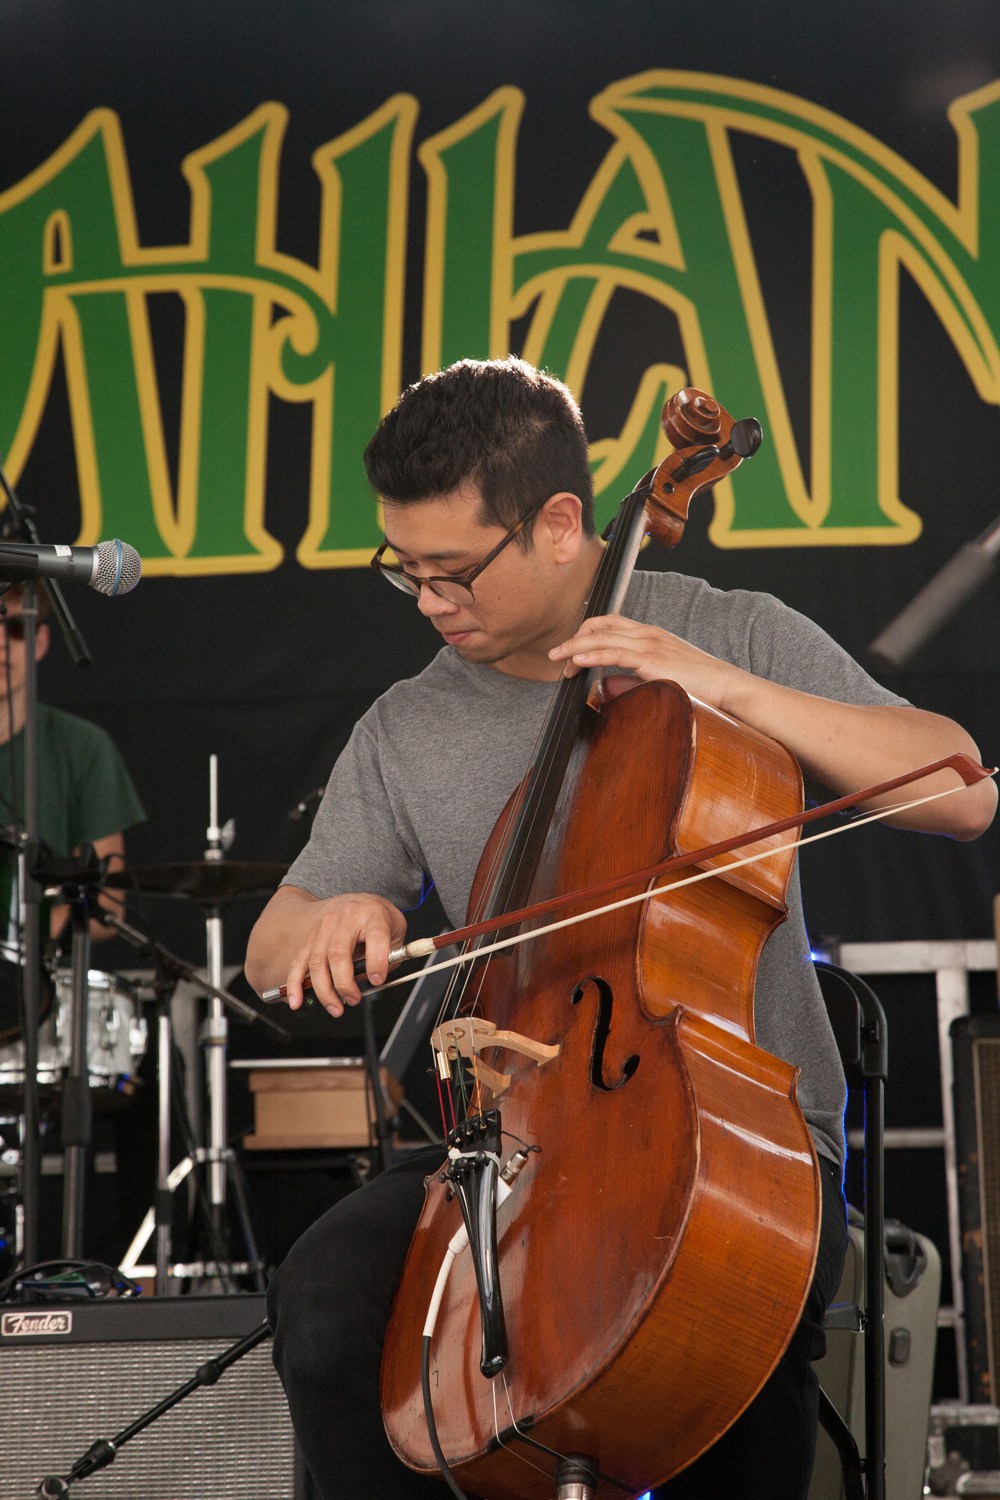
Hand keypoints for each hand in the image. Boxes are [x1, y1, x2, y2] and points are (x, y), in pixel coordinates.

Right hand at [284, 893, 406, 1015]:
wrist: (359, 902)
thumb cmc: (378, 919)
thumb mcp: (395, 932)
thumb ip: (389, 957)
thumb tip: (373, 982)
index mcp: (374, 914)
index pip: (375, 937)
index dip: (376, 962)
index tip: (377, 980)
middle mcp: (347, 916)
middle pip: (338, 952)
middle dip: (344, 983)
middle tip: (354, 999)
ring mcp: (325, 926)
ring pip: (317, 961)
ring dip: (324, 990)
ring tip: (335, 1007)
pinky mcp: (312, 937)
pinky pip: (300, 962)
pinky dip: (295, 983)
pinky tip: (296, 1000)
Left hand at [548, 614, 743, 710]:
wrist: (726, 686)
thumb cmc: (700, 685)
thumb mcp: (660, 676)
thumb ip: (632, 678)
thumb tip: (606, 685)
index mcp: (650, 634)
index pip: (610, 623)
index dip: (586, 633)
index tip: (571, 648)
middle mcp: (647, 633)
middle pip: (600, 627)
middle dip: (574, 640)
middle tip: (556, 655)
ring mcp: (649, 644)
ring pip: (601, 638)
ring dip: (575, 648)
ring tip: (557, 659)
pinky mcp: (651, 660)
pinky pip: (613, 653)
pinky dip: (591, 655)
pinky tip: (577, 661)